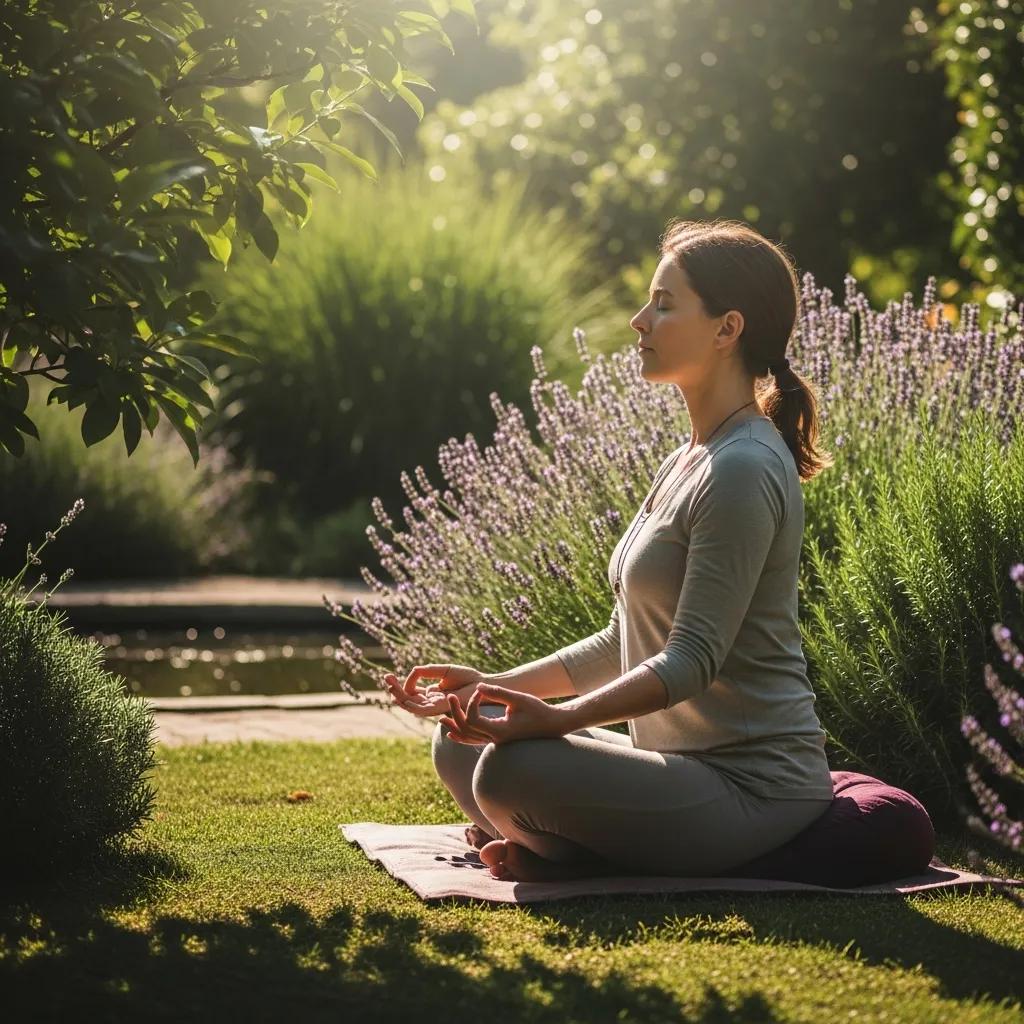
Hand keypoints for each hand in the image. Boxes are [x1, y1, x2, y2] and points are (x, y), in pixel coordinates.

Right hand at [382, 663, 484, 718]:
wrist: (482, 684)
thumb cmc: (467, 677)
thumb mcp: (442, 671)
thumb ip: (426, 672)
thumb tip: (411, 673)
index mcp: (431, 693)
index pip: (410, 692)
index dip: (399, 685)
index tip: (390, 676)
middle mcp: (431, 701)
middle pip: (408, 699)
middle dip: (395, 690)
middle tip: (386, 678)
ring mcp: (435, 706)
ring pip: (411, 705)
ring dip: (399, 697)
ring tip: (390, 685)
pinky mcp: (440, 709)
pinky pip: (422, 710)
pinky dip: (410, 704)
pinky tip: (401, 697)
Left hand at [439, 683, 570, 744]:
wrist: (552, 725)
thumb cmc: (538, 710)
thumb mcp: (518, 699)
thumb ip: (497, 692)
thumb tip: (478, 686)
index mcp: (499, 731)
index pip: (473, 719)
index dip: (471, 703)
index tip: (481, 690)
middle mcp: (495, 739)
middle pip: (466, 730)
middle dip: (455, 713)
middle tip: (449, 696)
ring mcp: (496, 742)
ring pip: (468, 738)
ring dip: (455, 727)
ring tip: (441, 720)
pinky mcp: (498, 740)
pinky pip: (476, 741)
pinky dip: (463, 737)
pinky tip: (453, 735)